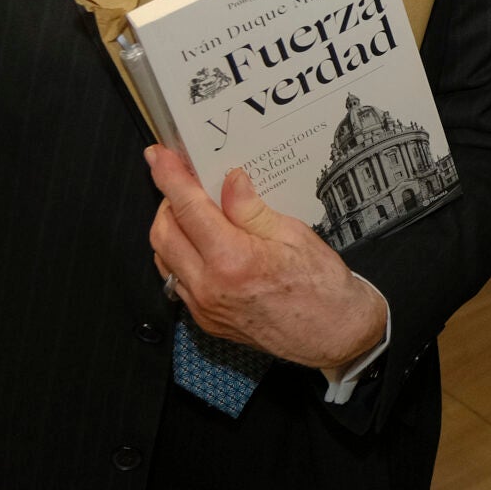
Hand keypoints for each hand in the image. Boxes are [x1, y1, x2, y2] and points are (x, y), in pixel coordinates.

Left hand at [145, 145, 385, 368]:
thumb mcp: (293, 234)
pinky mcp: (205, 319)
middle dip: (166, 200)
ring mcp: (204, 307)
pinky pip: (176, 280)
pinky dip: (178, 254)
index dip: (169, 177)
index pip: (188, 209)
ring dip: (170, 228)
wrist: (332, 333)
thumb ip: (252, 208)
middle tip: (182, 180)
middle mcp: (210, 287)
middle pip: (164, 233)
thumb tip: (230, 180)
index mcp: (233, 260)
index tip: (158, 156)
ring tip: (192, 208)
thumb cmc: (321, 285)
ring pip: (163, 257)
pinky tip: (199, 242)